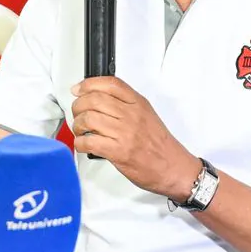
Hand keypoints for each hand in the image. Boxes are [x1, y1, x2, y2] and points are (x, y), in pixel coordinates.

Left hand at [70, 77, 200, 199]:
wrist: (173, 167)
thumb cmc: (159, 145)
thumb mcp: (146, 115)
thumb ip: (125, 105)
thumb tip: (98, 98)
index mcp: (138, 104)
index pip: (110, 84)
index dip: (88, 84)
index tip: (78, 89)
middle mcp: (131, 115)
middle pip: (94, 99)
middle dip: (78, 106)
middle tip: (77, 113)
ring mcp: (124, 133)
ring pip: (88, 119)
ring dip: (77, 125)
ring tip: (80, 131)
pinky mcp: (118, 152)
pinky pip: (89, 142)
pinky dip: (80, 143)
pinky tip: (83, 144)